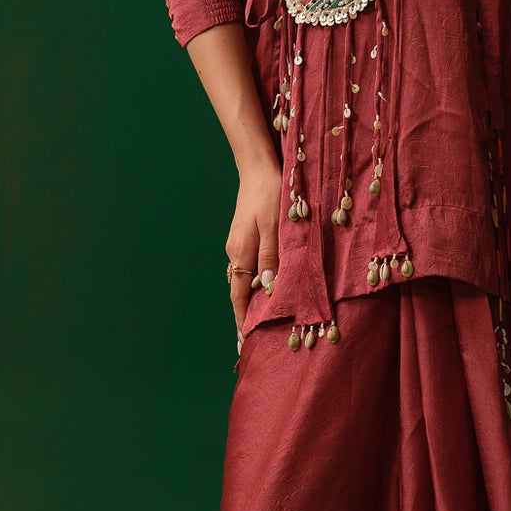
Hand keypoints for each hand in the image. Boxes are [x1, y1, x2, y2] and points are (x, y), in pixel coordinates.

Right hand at [225, 156, 282, 345]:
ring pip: (243, 278)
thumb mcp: (275, 226)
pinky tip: (263, 288)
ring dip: (249, 299)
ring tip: (260, 321)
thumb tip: (266, 288)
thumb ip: (270, 257)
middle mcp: (235, 251)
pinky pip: (247, 266)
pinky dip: (253, 282)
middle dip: (245, 315)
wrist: (258, 168)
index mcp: (241, 252)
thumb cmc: (271, 194)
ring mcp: (237, 243)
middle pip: (238, 290)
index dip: (242, 320)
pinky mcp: (243, 236)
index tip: (244, 342)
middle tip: (253, 339)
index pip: (238, 295)